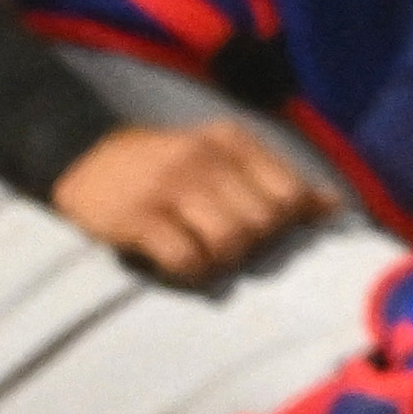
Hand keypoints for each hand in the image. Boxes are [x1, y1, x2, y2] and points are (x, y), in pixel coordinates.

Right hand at [51, 120, 337, 286]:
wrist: (80, 157)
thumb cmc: (166, 167)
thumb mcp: (222, 159)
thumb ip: (275, 180)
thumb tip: (332, 207)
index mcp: (233, 141)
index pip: (291, 194)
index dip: (284, 224)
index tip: (261, 232)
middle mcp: (206, 158)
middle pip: (265, 223)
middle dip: (252, 245)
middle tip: (225, 246)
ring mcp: (170, 186)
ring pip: (231, 241)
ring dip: (221, 261)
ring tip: (202, 255)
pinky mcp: (138, 217)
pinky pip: (187, 259)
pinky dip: (189, 272)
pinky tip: (176, 263)